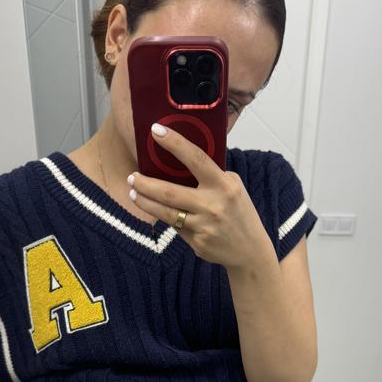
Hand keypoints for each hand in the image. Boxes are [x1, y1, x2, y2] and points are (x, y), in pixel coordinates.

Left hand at [127, 123, 270, 269]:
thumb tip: (181, 161)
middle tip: (131, 176)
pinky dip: (167, 218)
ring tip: (133, 193)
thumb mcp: (233, 187)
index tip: (156, 131)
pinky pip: (175, 227)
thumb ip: (211, 176)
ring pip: (165, 213)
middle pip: (170, 192)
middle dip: (145, 183)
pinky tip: (159, 212)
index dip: (175, 143)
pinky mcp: (197, 243)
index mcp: (224, 185)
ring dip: (145, 202)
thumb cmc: (239, 212)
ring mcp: (204, 226)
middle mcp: (213, 205)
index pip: (196, 159)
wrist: (250, 250)